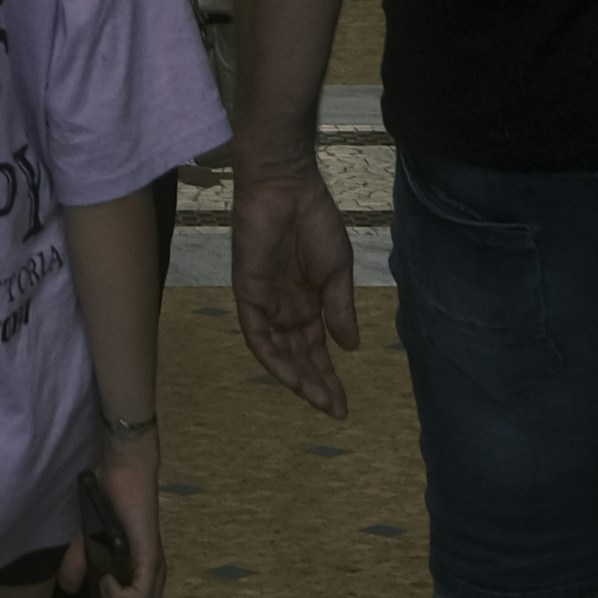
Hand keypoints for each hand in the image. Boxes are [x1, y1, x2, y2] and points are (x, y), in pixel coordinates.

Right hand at [62, 455, 166, 597]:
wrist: (121, 472)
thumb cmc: (108, 504)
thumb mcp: (86, 544)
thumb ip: (79, 567)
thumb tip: (69, 590)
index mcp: (145, 585)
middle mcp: (155, 584)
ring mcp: (155, 573)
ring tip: (102, 589)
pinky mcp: (150, 560)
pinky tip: (106, 579)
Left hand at [227, 148, 359, 414]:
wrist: (287, 188)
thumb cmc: (315, 221)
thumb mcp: (337, 270)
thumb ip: (340, 309)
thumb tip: (350, 348)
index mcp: (307, 300)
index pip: (316, 347)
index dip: (329, 375)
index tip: (344, 404)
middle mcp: (285, 306)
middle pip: (298, 354)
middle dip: (316, 383)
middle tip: (334, 409)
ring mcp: (265, 301)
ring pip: (278, 351)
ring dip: (296, 377)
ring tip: (318, 400)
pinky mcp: (247, 292)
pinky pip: (257, 333)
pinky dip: (273, 356)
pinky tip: (292, 376)